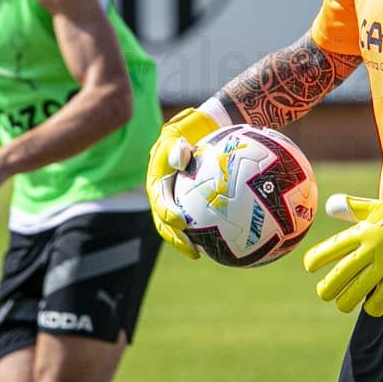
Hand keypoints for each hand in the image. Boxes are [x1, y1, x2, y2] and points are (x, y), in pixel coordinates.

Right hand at [144, 106, 219, 258]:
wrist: (203, 127)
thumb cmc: (192, 128)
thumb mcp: (180, 131)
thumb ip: (177, 145)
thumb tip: (180, 158)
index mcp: (158, 180)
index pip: (160, 201)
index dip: (167, 214)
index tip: (181, 222)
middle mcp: (165, 193)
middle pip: (165, 222)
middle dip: (176, 238)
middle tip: (192, 250)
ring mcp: (177, 198)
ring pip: (178, 226)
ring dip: (188, 241)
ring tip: (204, 254)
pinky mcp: (190, 202)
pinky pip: (198, 218)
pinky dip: (206, 230)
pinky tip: (224, 241)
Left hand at [302, 174, 382, 316]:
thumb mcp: (371, 208)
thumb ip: (349, 207)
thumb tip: (330, 205)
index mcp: (361, 232)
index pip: (328, 251)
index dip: (314, 261)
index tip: (311, 266)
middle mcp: (371, 250)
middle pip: (337, 278)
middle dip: (325, 289)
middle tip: (324, 290)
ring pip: (354, 295)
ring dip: (344, 301)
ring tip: (343, 300)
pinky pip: (378, 302)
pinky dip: (370, 306)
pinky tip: (368, 301)